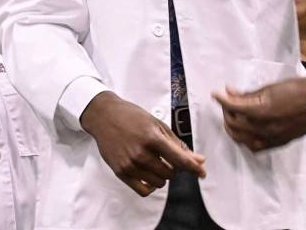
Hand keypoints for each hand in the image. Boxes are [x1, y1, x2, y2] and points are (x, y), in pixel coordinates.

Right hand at [80, 92, 206, 196]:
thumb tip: (199, 160)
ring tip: (155, 163)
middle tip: (166, 157)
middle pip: (170, 174)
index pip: (180, 161)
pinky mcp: (120, 172)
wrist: (103, 116)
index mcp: (152, 138)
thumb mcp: (157, 125)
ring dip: (162, 176)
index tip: (201, 173)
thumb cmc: (132, 117)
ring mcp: (130, 164)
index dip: (194, 169)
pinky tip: (149, 175)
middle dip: (173, 168)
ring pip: (159, 183)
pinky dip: (150, 186)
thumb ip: (178, 145)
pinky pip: (143, 191)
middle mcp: (141, 153)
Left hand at [213, 69, 305, 151]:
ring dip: (233, 129)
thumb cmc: (298, 90)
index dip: (222, 100)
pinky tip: (244, 130)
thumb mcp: (269, 88)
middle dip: (226, 113)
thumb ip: (247, 94)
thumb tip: (230, 92)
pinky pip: (257, 147)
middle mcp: (268, 128)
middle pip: (235, 126)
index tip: (216, 94)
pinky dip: (246, 140)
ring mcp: (275, 138)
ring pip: (243, 140)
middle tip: (226, 103)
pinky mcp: (281, 142)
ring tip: (232, 116)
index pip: (234, 108)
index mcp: (264, 112)